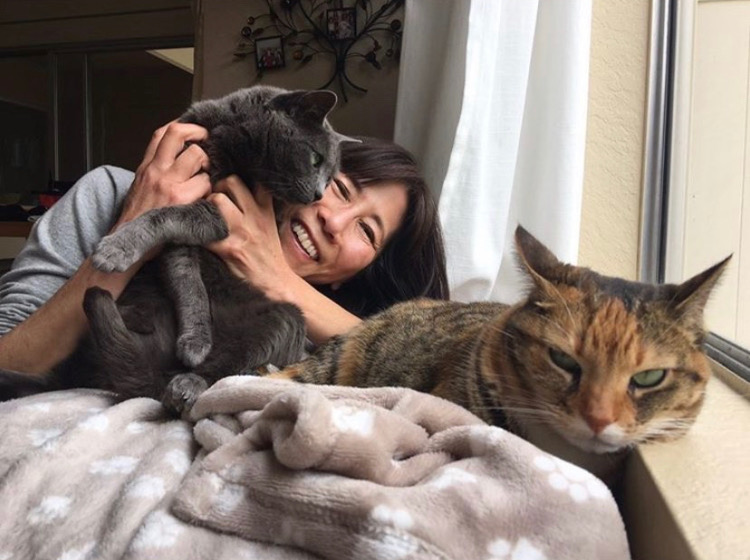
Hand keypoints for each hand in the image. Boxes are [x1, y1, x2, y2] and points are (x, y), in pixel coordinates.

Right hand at [116, 121, 211, 227]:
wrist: (130, 242)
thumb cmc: (140, 218)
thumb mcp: (141, 186)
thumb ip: (158, 170)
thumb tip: (179, 158)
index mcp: (146, 167)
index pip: (162, 133)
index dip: (183, 126)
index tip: (196, 131)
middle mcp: (156, 171)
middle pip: (180, 135)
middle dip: (200, 141)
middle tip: (207, 155)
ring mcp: (168, 183)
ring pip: (197, 156)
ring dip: (207, 168)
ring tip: (205, 181)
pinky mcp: (180, 199)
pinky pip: (205, 183)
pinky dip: (209, 190)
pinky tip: (204, 199)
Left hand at [207, 176, 297, 298]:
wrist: (275, 282)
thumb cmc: (269, 254)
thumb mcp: (270, 224)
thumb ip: (258, 206)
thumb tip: (236, 190)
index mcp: (265, 209)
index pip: (254, 179)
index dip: (237, 176)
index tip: (226, 182)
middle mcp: (254, 217)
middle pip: (231, 182)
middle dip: (217, 187)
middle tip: (211, 199)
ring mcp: (242, 232)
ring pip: (217, 201)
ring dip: (206, 205)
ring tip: (204, 216)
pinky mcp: (229, 249)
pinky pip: (206, 232)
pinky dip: (196, 232)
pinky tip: (194, 235)